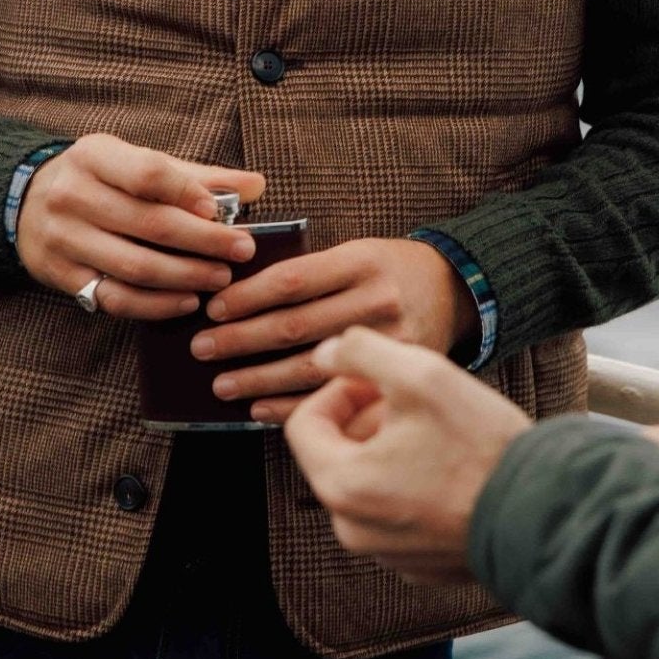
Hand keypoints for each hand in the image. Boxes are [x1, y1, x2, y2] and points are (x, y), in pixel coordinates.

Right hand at [15, 135, 264, 317]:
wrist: (25, 202)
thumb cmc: (100, 179)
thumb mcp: (136, 161)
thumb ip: (196, 176)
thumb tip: (257, 185)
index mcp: (95, 156)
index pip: (147, 174)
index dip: (187, 193)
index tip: (221, 212)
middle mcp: (74, 195)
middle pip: (148, 223)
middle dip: (203, 241)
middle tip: (242, 251)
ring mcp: (64, 238)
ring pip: (133, 266)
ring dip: (185, 276)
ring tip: (221, 278)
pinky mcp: (61, 275)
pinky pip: (114, 297)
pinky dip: (154, 305)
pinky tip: (186, 301)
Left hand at [197, 238, 481, 422]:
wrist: (456, 291)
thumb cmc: (391, 269)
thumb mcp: (358, 252)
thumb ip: (310, 271)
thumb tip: (239, 295)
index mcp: (362, 261)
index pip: (291, 280)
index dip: (247, 296)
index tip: (214, 308)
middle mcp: (377, 300)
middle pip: (294, 325)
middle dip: (241, 340)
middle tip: (202, 349)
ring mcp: (390, 342)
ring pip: (310, 366)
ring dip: (258, 378)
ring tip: (222, 383)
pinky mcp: (396, 376)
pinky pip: (334, 397)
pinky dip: (291, 405)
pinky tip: (260, 407)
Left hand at [284, 326, 530, 581]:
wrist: (542, 513)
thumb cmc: (482, 446)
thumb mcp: (421, 374)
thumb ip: (360, 352)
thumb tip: (324, 354)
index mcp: (342, 485)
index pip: (304, 424)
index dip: (338, 389)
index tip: (377, 381)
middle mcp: (353, 529)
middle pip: (337, 456)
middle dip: (367, 420)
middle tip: (413, 402)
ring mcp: (386, 553)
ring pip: (368, 486)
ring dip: (391, 451)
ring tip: (438, 433)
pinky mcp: (419, 564)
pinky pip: (398, 515)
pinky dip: (413, 488)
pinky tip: (453, 471)